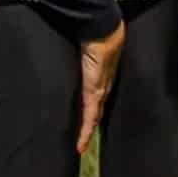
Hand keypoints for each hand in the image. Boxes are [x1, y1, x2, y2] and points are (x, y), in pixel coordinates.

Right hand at [76, 20, 125, 155]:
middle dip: (92, 122)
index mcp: (102, 72)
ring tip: (81, 145)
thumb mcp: (84, 48)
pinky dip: (84, 133)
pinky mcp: (94, 94)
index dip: (94, 107)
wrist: (102, 30)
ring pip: (94, 116)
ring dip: (88, 130)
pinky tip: (80, 146)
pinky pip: (89, 118)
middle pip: (98, 108)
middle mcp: (104, 83)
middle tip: (85, 137)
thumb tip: (72, 45)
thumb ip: (80, 52)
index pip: (99, 94)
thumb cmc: (92, 34)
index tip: (89, 118)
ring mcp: (101, 89)